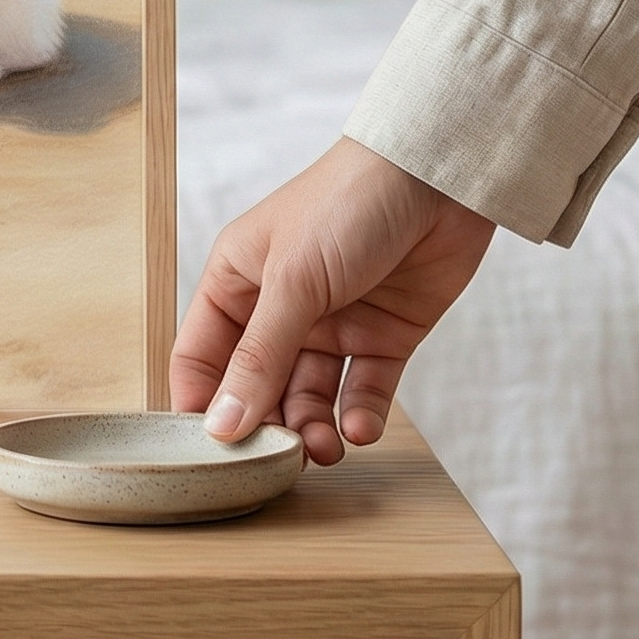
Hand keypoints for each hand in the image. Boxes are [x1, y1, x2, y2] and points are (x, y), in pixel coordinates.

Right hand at [171, 137, 495, 465]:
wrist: (437, 177)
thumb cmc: (346, 204)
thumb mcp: (292, 281)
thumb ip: (258, 357)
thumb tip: (220, 426)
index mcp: (236, 280)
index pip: (201, 356)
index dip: (203, 405)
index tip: (210, 455)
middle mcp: (279, 306)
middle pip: (257, 386)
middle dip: (266, 425)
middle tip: (279, 460)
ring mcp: (332, 322)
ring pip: (310, 395)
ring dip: (314, 427)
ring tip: (325, 448)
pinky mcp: (383, 335)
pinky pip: (363, 389)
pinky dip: (360, 415)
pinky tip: (358, 428)